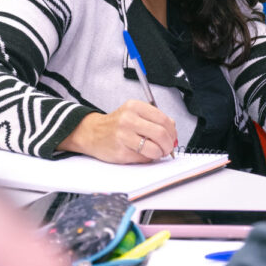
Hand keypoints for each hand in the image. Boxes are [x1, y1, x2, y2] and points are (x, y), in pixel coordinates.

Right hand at [58, 101, 176, 163]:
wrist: (92, 133)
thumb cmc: (116, 124)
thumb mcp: (134, 113)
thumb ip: (154, 118)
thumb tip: (173, 130)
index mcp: (134, 107)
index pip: (164, 120)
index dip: (172, 132)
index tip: (172, 137)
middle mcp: (128, 119)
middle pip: (161, 134)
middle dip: (169, 145)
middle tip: (168, 148)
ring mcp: (123, 136)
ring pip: (154, 149)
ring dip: (159, 153)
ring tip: (156, 152)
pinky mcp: (120, 152)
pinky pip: (143, 158)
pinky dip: (148, 158)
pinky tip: (142, 154)